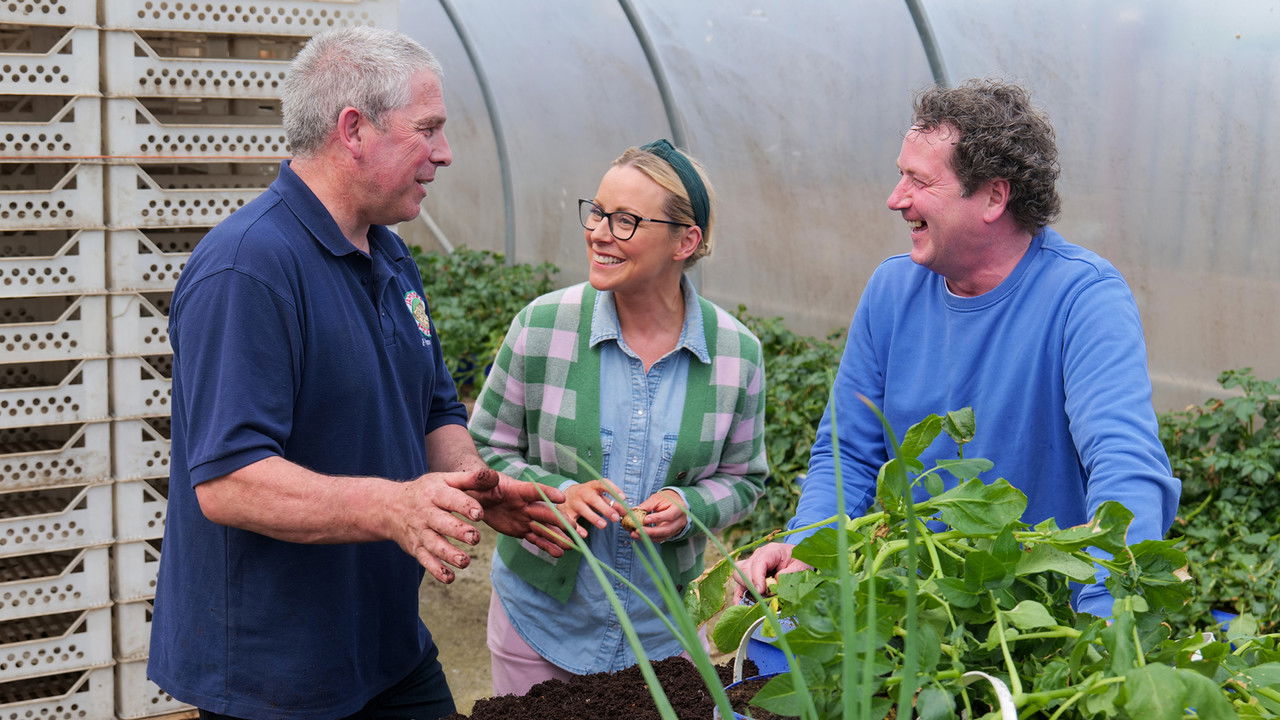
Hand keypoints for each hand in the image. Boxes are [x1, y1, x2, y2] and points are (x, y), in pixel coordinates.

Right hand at [393, 468, 496, 583]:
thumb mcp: (445, 480)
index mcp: (435, 493)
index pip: (451, 499)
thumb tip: (496, 477)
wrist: (390, 507)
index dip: (465, 506)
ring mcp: (420, 532)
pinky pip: (425, 561)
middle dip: (458, 531)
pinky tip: (450, 577)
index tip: (479, 514)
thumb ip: (471, 479)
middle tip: (475, 538)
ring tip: (465, 562)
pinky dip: (436, 570)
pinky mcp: (416, 548)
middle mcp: (426, 513)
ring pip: (434, 545)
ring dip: (449, 554)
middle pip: (442, 523)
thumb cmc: (427, 491)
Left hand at [469, 473, 573, 556]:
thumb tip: (488, 475)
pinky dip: (546, 546)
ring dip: (557, 536)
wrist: (476, 497)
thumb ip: (482, 479)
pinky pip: (535, 539)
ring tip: (570, 546)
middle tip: (574, 528)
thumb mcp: (475, 482)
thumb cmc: (476, 486)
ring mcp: (525, 518)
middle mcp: (525, 504)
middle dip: (559, 520)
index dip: (547, 493)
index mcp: (516, 490)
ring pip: (544, 528)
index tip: (562, 497)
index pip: (534, 491)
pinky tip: (558, 553)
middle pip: (545, 512)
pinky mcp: (521, 530)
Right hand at [562, 478, 624, 530]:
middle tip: (616, 518)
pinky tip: (585, 534)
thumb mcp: (598, 495)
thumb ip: (610, 502)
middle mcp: (582, 493)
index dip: (614, 490)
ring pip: (583, 510)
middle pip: (593, 499)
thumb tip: (624, 511)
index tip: (623, 498)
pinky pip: (571, 521)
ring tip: (603, 525)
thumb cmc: (587, 496)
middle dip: (605, 509)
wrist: (565, 495)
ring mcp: (573, 502)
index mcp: (592, 486)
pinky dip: (577, 528)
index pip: (603, 484)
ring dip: (593, 518)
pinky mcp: (566, 513)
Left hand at [626, 489, 687, 542]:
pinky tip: (639, 536)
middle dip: (650, 532)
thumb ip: (647, 505)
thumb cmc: (667, 499)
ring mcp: (676, 529)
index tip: (644, 520)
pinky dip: (649, 538)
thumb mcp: (657, 498)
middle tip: (637, 530)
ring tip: (634, 534)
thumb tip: (634, 511)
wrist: (675, 503)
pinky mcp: (670, 534)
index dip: (657, 519)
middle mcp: (680, 521)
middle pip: (666, 530)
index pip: (669, 516)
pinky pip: (660, 539)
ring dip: (647, 537)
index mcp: (679, 509)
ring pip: (662, 536)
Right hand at [732, 542, 809, 602]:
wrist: (800, 558)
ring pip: (739, 574)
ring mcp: (752, 564)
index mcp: (771, 551)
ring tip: (756, 599)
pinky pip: (740, 583)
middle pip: (745, 568)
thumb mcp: (800, 567)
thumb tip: (773, 587)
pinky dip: (739, 594)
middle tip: (762, 597)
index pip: (758, 562)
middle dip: (751, 584)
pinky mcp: (750, 574)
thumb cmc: (801, 561)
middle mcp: (758, 556)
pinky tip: (740, 606)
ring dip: (746, 588)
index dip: (756, 577)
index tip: (761, 591)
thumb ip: (788, 576)